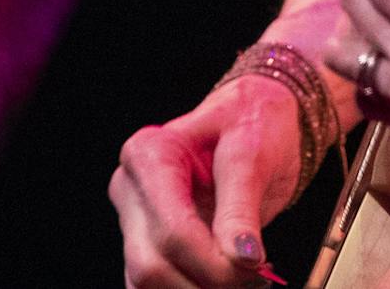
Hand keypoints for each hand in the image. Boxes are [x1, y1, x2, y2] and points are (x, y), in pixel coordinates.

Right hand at [109, 75, 302, 287]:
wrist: (258, 117)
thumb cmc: (254, 121)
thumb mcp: (253, 153)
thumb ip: (242, 207)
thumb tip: (243, 259)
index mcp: (149, 155)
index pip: (172, 231)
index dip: (212, 263)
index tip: (255, 269)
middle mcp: (131, 189)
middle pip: (151, 265)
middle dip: (205, 283)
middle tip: (256, 281)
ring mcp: (135, 220)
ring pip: (147, 284)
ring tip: (245, 281)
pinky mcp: (148, 241)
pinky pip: (158, 284)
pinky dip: (192, 288)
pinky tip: (227, 281)